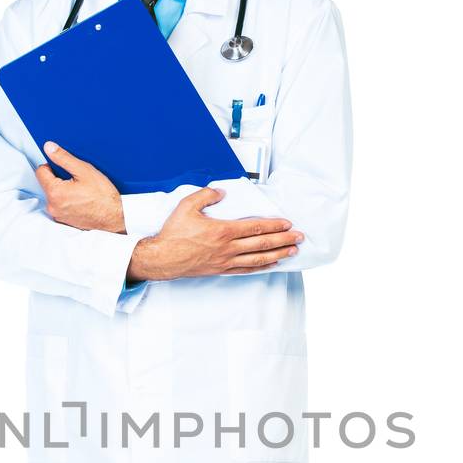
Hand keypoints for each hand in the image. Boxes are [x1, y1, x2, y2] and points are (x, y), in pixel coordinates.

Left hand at [34, 143, 124, 231]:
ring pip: (54, 195)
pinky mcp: (64, 220)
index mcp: (55, 192)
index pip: (40, 172)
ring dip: (62, 190)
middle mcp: (53, 206)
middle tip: (76, 180)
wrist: (115, 216)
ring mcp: (58, 215)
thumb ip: (63, 158)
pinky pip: (60, 206)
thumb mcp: (84, 170)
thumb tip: (49, 148)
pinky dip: (67, 201)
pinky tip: (81, 200)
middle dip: (58, 179)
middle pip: (47, 184)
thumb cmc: (103, 195)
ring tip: (80, 191)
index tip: (64, 168)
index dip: (51, 165)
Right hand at [127, 188, 303, 282]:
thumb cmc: (173, 233)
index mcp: (223, 231)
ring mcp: (226, 261)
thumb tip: (221, 192)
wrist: (163, 258)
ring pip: (258, 258)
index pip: (256, 227)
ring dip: (278, 254)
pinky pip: (246, 269)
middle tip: (299, 237)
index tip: (287, 223)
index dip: (274, 225)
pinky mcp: (221, 270)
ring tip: (292, 251)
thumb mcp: (187, 206)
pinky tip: (272, 264)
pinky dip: (262, 266)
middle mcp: (228, 248)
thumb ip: (206, 195)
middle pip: (262, 243)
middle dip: (283, 240)